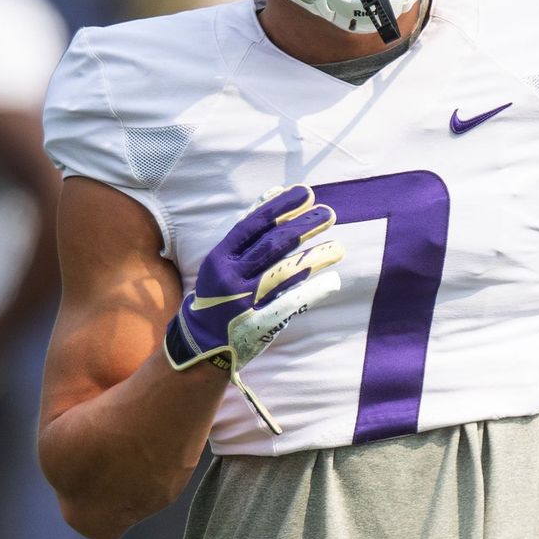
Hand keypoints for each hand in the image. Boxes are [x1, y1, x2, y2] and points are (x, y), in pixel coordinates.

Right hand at [166, 184, 343, 433]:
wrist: (199, 345)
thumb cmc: (216, 296)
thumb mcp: (222, 263)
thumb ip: (247, 233)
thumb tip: (271, 195)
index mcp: (220, 258)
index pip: (253, 224)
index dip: (280, 207)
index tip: (305, 194)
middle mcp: (231, 277)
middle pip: (272, 245)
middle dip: (303, 227)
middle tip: (328, 213)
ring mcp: (245, 301)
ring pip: (285, 272)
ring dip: (314, 257)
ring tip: (338, 247)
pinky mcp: (259, 323)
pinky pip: (290, 303)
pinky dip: (312, 290)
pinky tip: (332, 279)